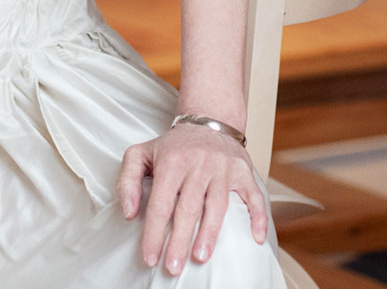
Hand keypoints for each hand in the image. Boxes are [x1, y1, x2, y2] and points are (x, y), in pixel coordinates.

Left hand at [116, 119, 267, 273]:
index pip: (162, 204)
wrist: (208, 119)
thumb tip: (130, 213)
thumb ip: (128, 181)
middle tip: (173, 267)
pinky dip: (258, 217)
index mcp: (172, 162)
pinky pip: (254, 195)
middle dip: (180, 241)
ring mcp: (223, 168)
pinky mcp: (243, 171)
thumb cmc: (173, 145)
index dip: (155, 233)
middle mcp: (199, 164)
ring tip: (201, 256)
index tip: (150, 258)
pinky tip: (256, 238)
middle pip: (189, 209)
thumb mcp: (140, 154)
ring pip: (218, 205)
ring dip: (210, 233)